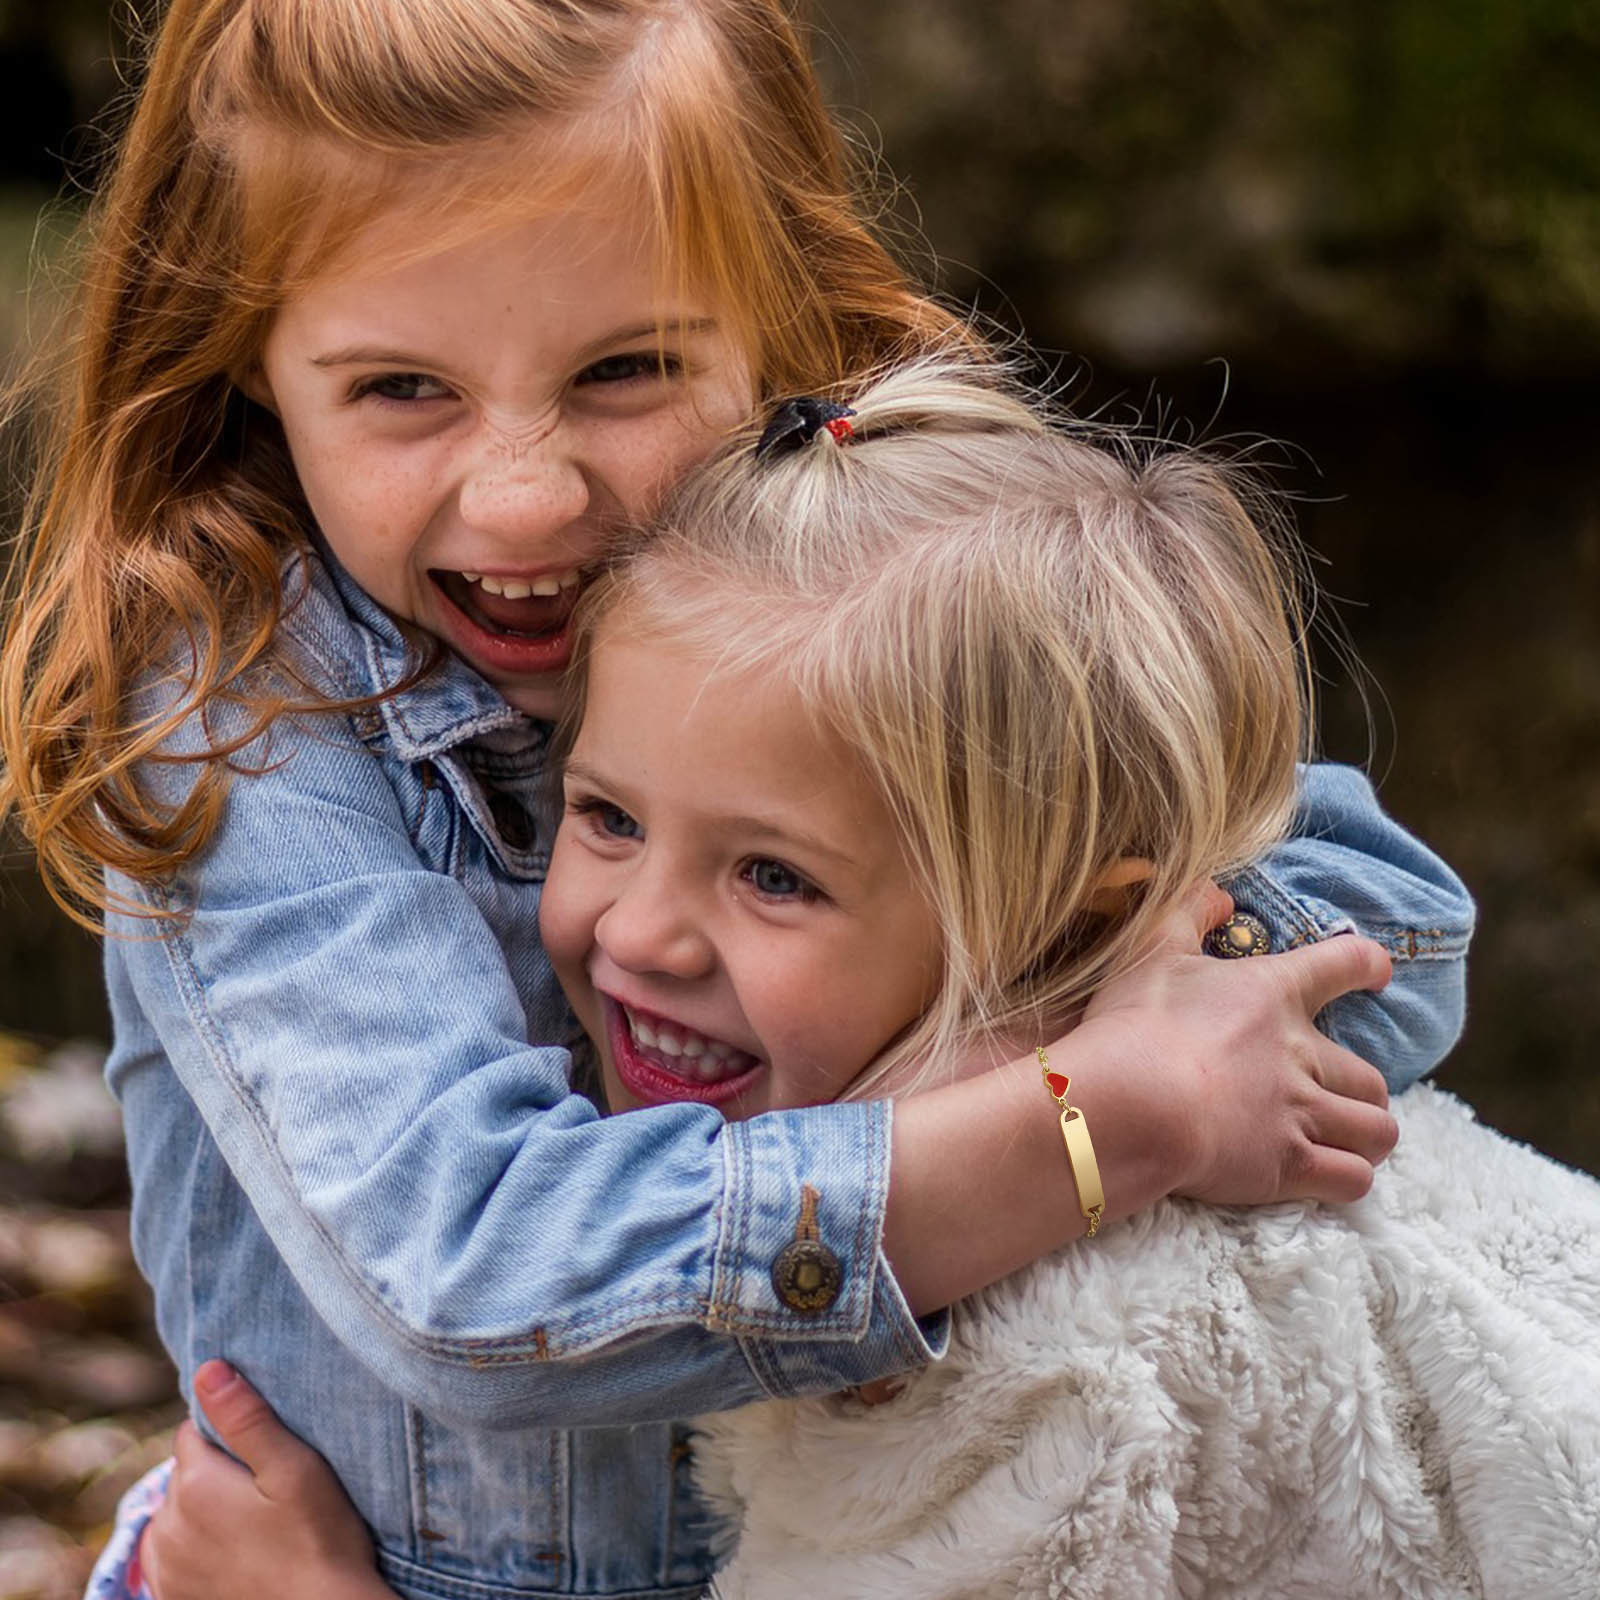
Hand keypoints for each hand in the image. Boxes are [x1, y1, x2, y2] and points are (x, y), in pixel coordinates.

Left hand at [142, 1361, 391, 1599]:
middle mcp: (165, 1524)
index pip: (195, 1430)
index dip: (231, 1432)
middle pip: (185, 1471)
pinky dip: (194, 1546)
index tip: (267, 1452)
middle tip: (267, 1489)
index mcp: (194, 1484)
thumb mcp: (294, 1469)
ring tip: (255, 1524)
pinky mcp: (169, 1595)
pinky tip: (235, 1552)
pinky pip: (171, 1552)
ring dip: (203, 1509)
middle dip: (217, 1470)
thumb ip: (247, 1419)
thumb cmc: (318, 1540)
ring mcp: (164, 1566)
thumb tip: (207, 1369)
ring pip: (176, 1512)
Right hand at [1080, 882, 1397, 1207]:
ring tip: (1347, 1141)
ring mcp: (1300, 1113)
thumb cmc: (1137, 1023)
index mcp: (1273, 993)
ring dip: (1367, 1138)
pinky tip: (1329, 1177)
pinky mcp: (1288, 1166)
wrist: (1131, 1102)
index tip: (1377, 970)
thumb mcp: (1152, 950)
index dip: (1366, 964)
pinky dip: (1348, 1178)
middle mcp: (1301, 1054)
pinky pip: (1353, 1180)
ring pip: (1377, 1132)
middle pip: (1371, 1077)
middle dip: (1363, 1090)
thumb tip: (1219, 891)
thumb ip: (1189, 912)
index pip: (1343, 964)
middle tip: (1339, 1096)